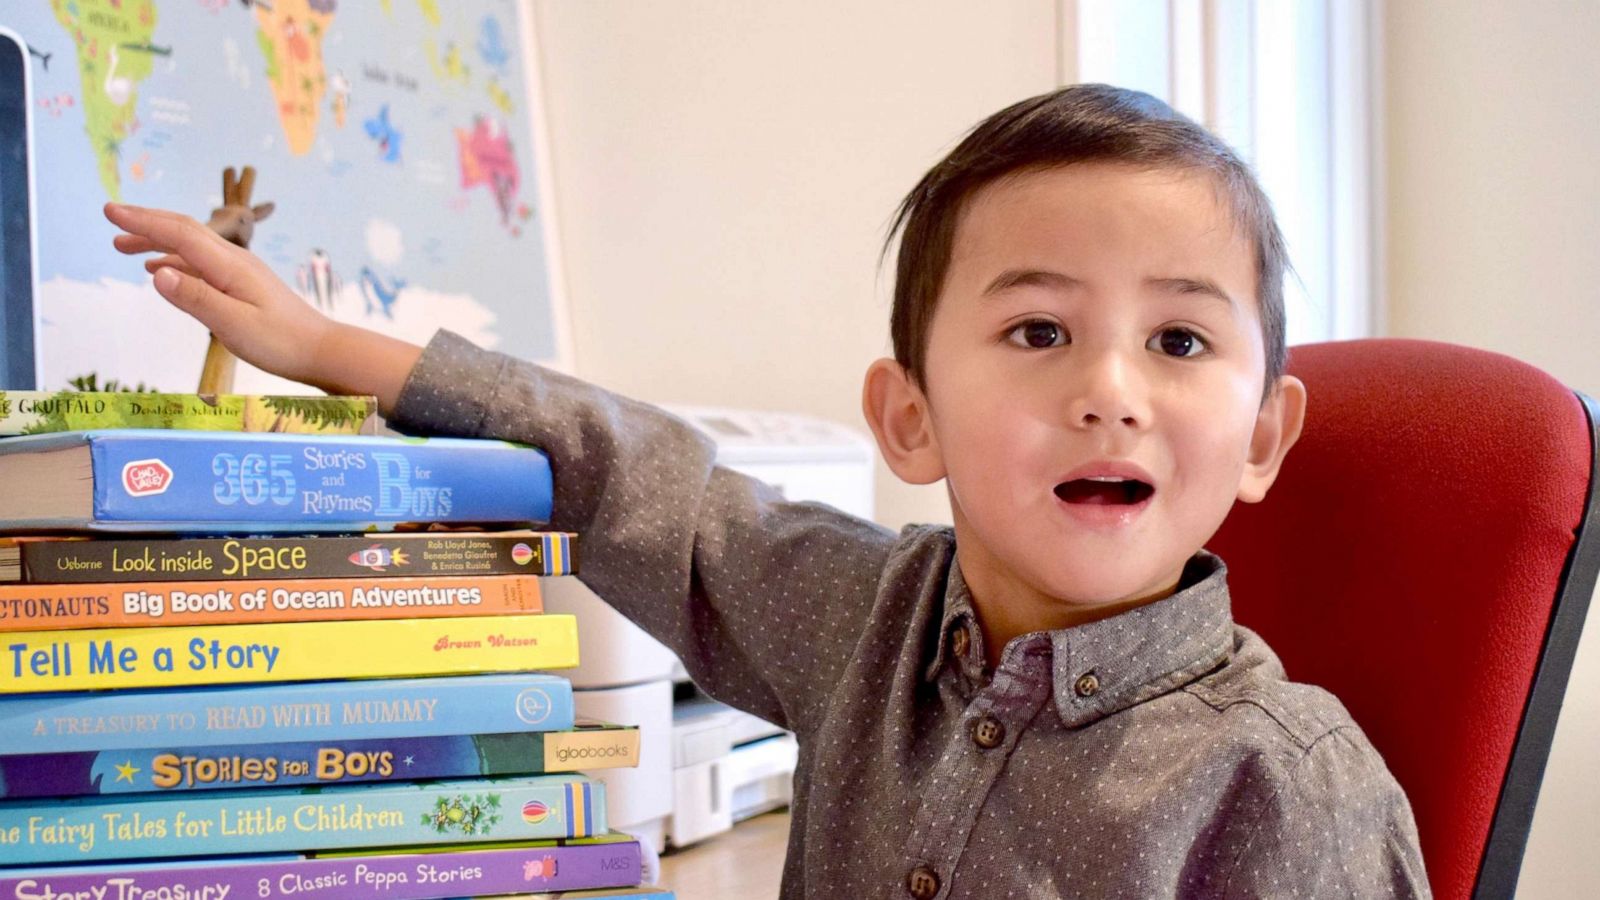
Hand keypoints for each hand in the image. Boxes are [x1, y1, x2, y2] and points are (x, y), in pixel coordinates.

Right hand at [105, 202, 422, 410]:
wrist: (322, 351)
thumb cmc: (282, 343)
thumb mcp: (234, 325)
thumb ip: (195, 299)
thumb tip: (156, 273)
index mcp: (230, 266)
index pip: (179, 234)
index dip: (143, 221)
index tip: (110, 211)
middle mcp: (234, 262)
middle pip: (184, 232)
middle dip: (146, 223)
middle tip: (110, 218)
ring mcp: (240, 273)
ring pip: (191, 247)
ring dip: (156, 242)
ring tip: (123, 247)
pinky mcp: (243, 287)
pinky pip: (201, 265)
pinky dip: (175, 262)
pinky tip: (160, 272)